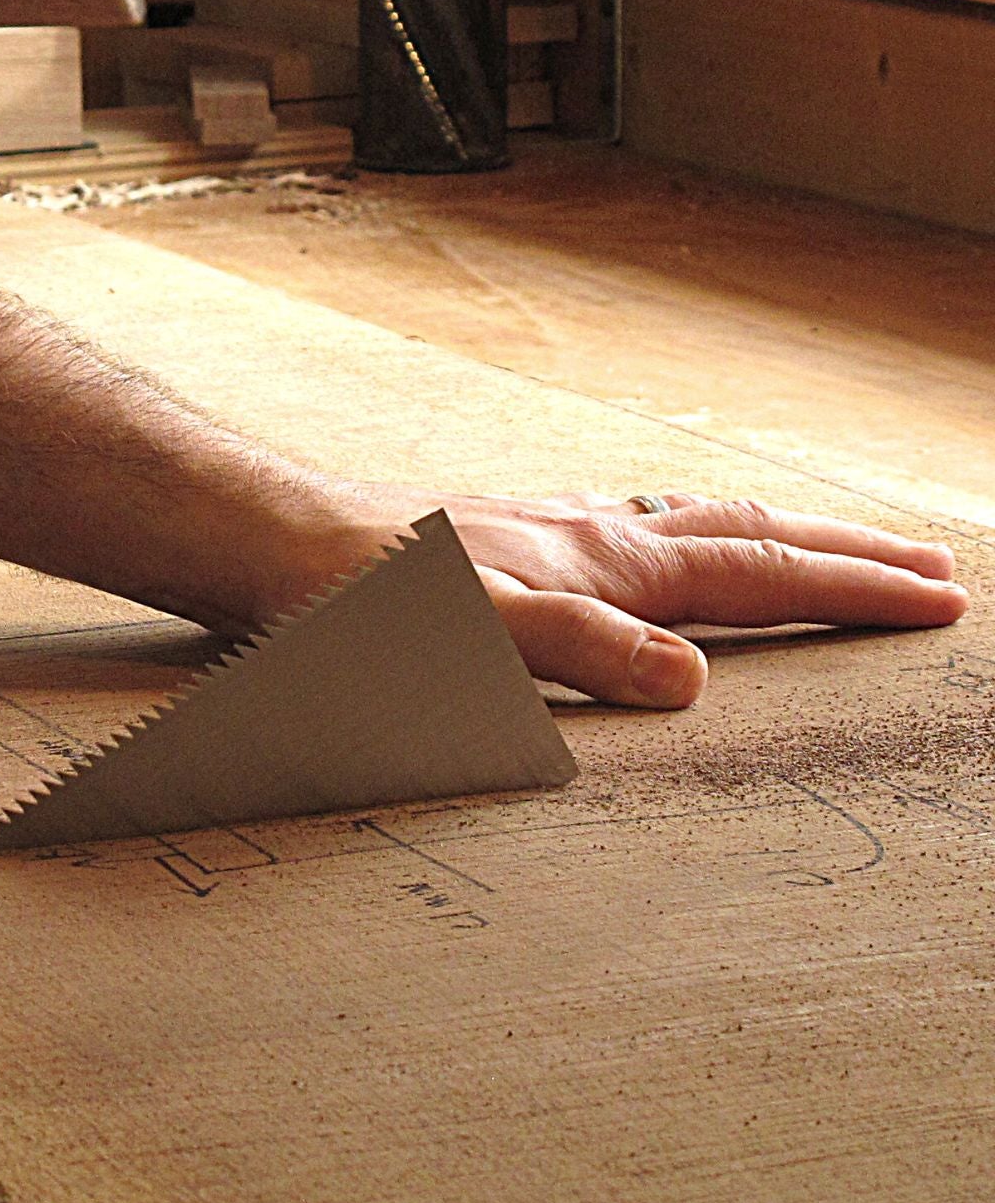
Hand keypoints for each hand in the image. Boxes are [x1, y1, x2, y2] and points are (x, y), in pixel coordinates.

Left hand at [311, 484, 967, 708]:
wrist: (275, 542)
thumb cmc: (361, 598)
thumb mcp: (469, 633)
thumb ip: (580, 649)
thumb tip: (693, 681)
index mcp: (601, 563)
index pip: (754, 575)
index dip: (851, 588)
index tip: (940, 600)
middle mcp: (587, 535)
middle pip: (745, 533)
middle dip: (842, 552)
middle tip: (930, 566)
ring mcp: (548, 529)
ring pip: (690, 521)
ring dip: (772, 535)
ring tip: (823, 543)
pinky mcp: (506, 537)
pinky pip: (627, 525)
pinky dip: (682, 534)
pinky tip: (658, 540)